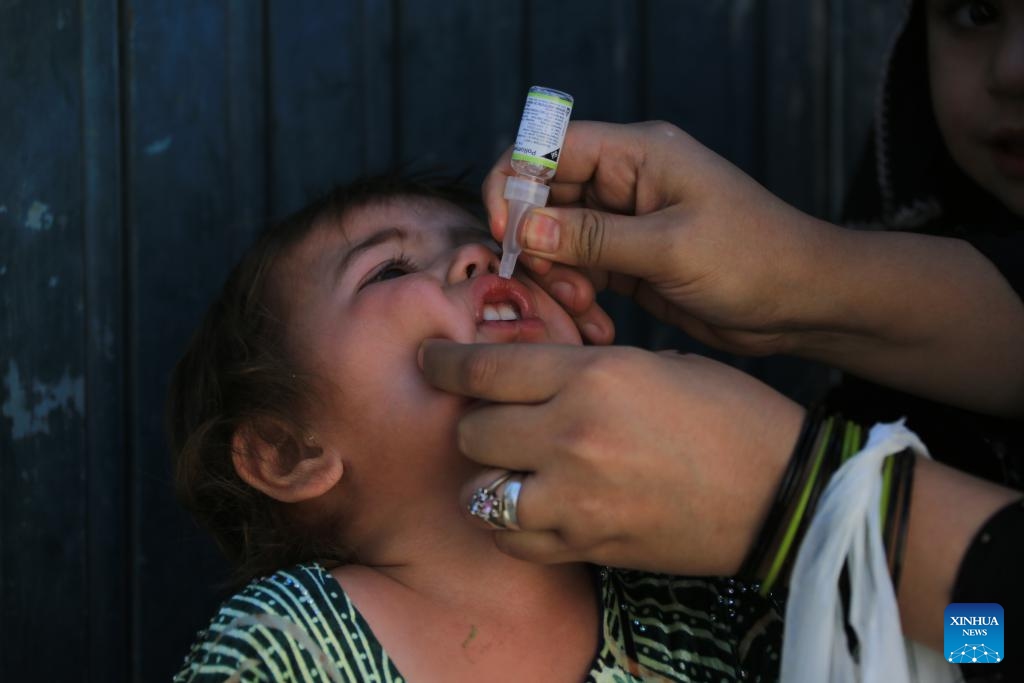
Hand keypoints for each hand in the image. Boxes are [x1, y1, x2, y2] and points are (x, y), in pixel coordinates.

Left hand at [419, 339, 804, 574]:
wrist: (781, 492)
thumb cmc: (729, 415)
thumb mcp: (654, 365)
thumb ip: (583, 372)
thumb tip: (529, 378)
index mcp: (593, 374)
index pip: (485, 367)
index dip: (445, 362)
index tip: (430, 361)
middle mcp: (572, 433)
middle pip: (472, 429)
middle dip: (475, 421)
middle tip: (495, 420)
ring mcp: (576, 496)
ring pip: (481, 487)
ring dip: (489, 475)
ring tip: (512, 467)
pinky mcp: (586, 544)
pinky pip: (513, 537)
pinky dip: (512, 523)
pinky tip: (534, 508)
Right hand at [483, 120, 833, 356]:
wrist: (804, 303)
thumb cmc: (755, 259)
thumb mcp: (671, 247)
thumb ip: (594, 238)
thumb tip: (525, 230)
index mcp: (637, 155)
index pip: (548, 148)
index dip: (516, 185)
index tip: (508, 235)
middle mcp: (625, 182)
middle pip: (545, 199)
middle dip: (538, 246)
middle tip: (560, 289)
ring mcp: (626, 224)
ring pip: (557, 243)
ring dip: (558, 280)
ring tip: (585, 311)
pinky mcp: (629, 262)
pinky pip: (581, 274)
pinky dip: (578, 300)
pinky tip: (597, 326)